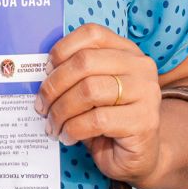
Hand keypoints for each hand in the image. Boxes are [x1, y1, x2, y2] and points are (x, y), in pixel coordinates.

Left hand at [34, 23, 162, 185]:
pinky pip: (97, 120)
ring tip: (53, 125)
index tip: (46, 71)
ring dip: (61, 111)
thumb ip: (75, 74)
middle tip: (42, 105)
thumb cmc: (109, 119)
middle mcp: (140, 66)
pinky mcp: (144, 121)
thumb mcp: (92, 89)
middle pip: (85, 62)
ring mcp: (146, 93)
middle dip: (54, 85)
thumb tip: (41, 73)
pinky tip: (68, 137)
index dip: (62, 49)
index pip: (92, 33)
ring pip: (89, 91)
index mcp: (126, 51)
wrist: (139, 155)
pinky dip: (74, 129)